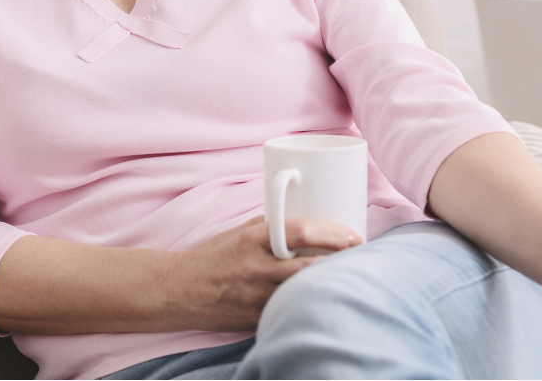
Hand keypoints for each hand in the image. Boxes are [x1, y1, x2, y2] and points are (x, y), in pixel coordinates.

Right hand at [169, 216, 360, 330]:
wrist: (181, 291)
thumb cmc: (214, 256)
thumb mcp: (242, 232)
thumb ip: (272, 228)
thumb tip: (307, 220)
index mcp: (254, 240)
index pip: (299, 232)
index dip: (330, 233)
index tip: (352, 234)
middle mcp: (257, 268)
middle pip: (308, 265)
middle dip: (340, 260)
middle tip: (360, 254)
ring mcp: (257, 297)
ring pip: (303, 291)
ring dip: (328, 282)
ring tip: (351, 274)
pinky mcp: (256, 319)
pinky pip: (289, 309)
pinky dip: (308, 302)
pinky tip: (325, 298)